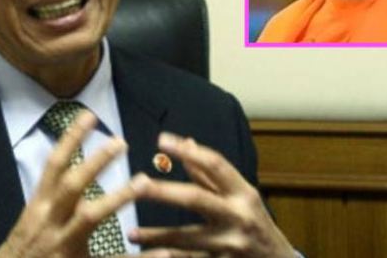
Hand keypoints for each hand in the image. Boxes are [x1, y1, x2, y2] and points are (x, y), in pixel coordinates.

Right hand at [0, 110, 146, 257]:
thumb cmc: (25, 251)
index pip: (54, 166)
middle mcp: (49, 222)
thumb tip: (77, 169)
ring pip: (90, 218)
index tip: (89, 116)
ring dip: (117, 197)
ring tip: (143, 181)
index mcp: (39, 207)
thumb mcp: (33, 221)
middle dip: (95, 162)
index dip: (70, 139)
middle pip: (71, 186)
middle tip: (120, 142)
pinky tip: (165, 254)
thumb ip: (55, 198)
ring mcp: (63, 245)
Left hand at [127, 133, 295, 257]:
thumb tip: (186, 142)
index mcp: (243, 193)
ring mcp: (229, 244)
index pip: (215, 165)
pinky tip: (147, 257)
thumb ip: (211, 173)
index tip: (162, 140)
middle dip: (164, 192)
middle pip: (196, 199)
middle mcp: (237, 216)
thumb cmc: (255, 222)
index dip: (188, 151)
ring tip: (131, 234)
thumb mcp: (242, 195)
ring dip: (157, 236)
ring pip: (187, 239)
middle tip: (137, 184)